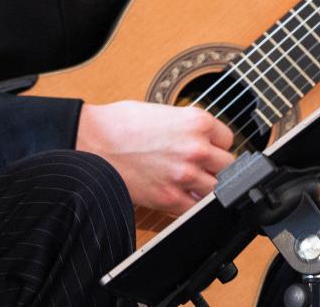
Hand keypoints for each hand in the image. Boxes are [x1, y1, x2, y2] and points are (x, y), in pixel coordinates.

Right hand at [76, 101, 233, 215]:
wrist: (90, 140)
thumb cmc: (118, 123)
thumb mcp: (160, 111)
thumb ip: (186, 126)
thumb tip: (201, 139)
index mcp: (195, 121)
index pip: (227, 138)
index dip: (215, 143)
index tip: (207, 148)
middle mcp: (196, 147)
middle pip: (228, 165)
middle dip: (215, 166)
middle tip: (198, 166)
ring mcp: (185, 174)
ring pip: (218, 188)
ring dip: (205, 186)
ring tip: (187, 181)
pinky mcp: (170, 197)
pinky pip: (197, 208)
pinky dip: (191, 203)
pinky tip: (179, 194)